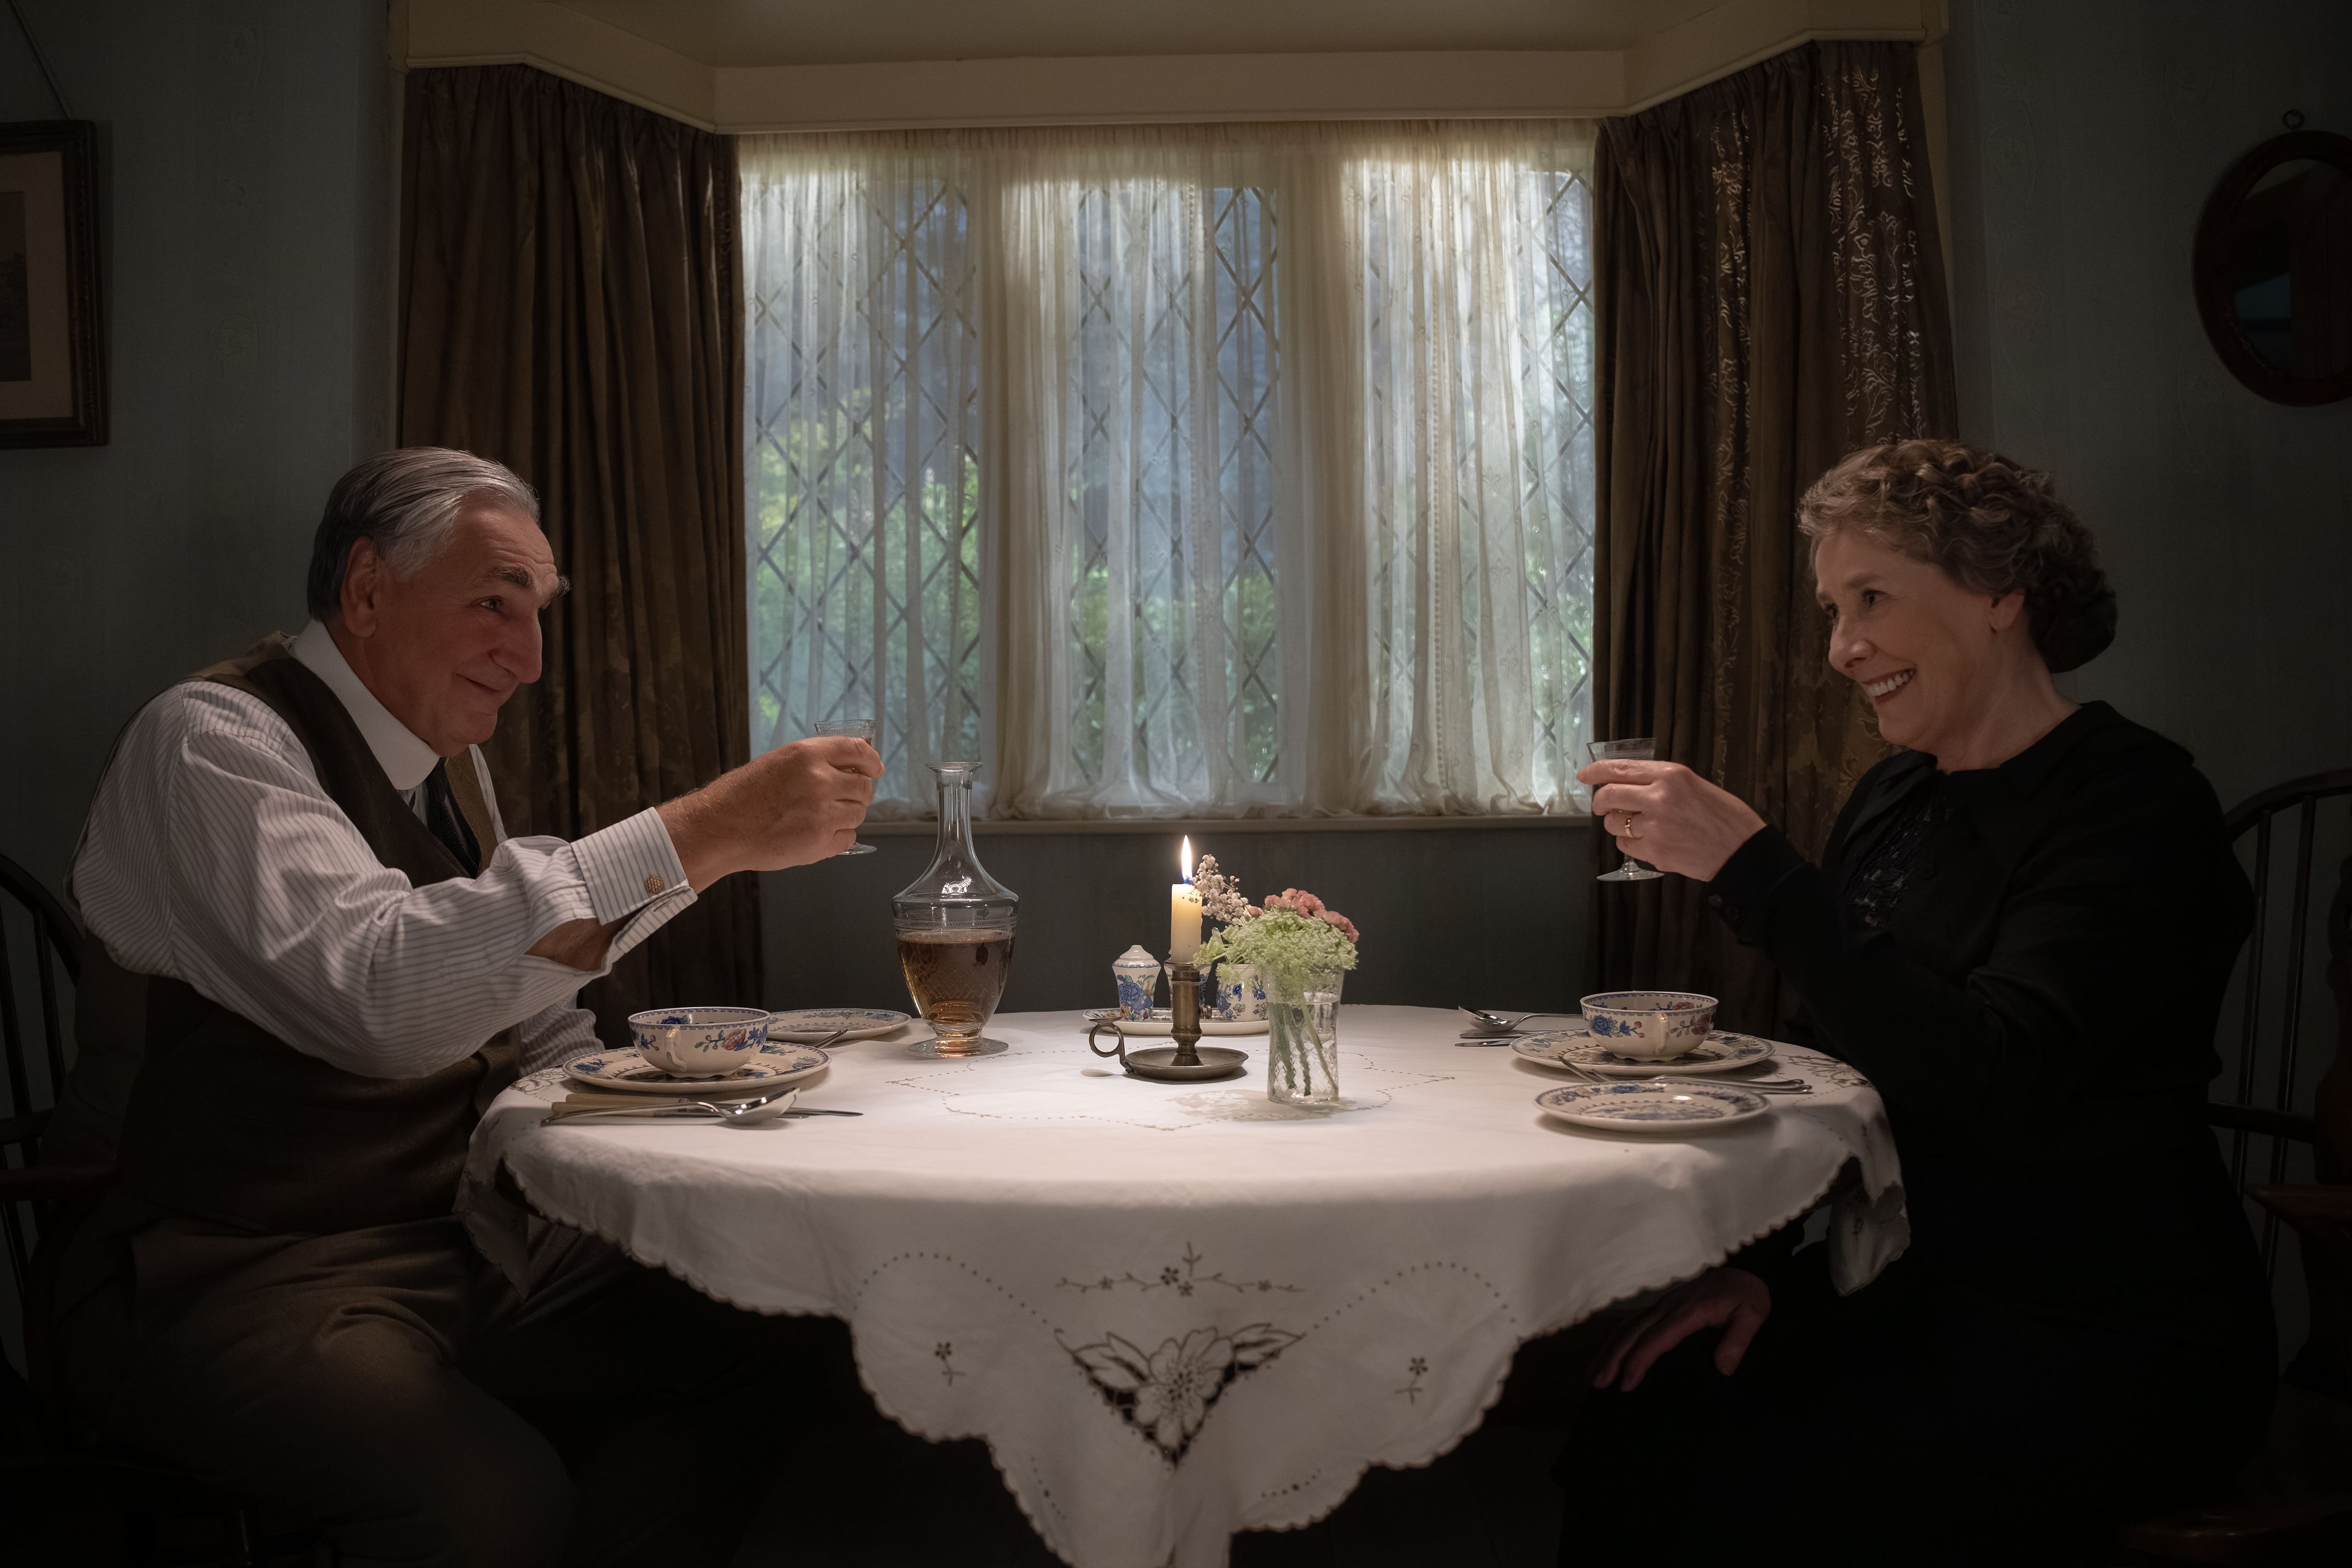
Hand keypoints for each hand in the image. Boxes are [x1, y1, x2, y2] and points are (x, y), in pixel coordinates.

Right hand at [658, 737, 881, 887]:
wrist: (721, 827)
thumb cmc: (746, 793)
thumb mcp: (782, 762)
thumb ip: (819, 759)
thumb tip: (859, 755)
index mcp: (808, 755)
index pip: (858, 752)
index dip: (871, 761)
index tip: (875, 768)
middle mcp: (820, 781)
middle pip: (863, 788)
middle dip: (856, 794)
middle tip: (839, 799)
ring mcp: (822, 814)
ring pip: (858, 814)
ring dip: (845, 816)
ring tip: (818, 817)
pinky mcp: (820, 843)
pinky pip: (849, 838)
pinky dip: (838, 838)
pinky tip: (815, 834)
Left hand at [1575, 759, 1766, 881]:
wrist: (1742, 850)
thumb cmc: (1723, 816)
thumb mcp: (1693, 784)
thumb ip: (1660, 781)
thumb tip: (1626, 783)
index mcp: (1671, 775)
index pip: (1620, 768)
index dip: (1596, 771)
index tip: (1585, 774)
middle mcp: (1659, 798)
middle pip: (1609, 796)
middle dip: (1600, 802)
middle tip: (1602, 807)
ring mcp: (1655, 827)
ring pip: (1614, 824)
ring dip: (1618, 825)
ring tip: (1640, 826)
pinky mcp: (1655, 852)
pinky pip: (1626, 846)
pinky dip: (1631, 844)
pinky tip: (1651, 841)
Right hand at [1592, 1267, 1770, 1391]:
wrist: (1743, 1273)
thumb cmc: (1746, 1296)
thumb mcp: (1753, 1314)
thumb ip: (1739, 1339)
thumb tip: (1723, 1368)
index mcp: (1689, 1311)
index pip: (1657, 1337)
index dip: (1639, 1360)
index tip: (1627, 1383)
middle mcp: (1669, 1306)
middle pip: (1633, 1333)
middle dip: (1613, 1358)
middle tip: (1598, 1384)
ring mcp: (1662, 1305)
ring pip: (1628, 1326)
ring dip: (1609, 1350)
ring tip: (1593, 1375)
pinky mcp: (1661, 1308)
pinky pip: (1633, 1322)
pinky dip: (1617, 1339)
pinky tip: (1608, 1355)